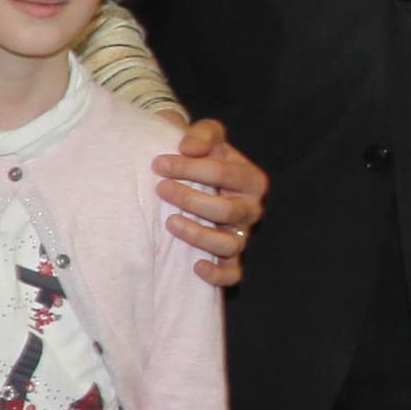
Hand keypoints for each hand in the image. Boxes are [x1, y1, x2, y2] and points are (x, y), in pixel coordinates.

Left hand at [155, 117, 265, 285]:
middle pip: (226, 210)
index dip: (189, 168)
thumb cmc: (205, 155)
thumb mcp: (208, 136)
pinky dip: (217, 274)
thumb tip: (188, 148)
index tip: (158, 164)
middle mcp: (251, 210)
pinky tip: (196, 265)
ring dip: (198, 235)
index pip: (224, 174)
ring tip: (169, 222)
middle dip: (190, 199)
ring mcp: (242, 235)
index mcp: (251, 179)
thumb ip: (202, 135)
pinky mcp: (231, 258)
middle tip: (160, 189)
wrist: (200, 176)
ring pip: (229, 244)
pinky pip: (232, 273)